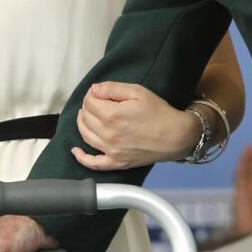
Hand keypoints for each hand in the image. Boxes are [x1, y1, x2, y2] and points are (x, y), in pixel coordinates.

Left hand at [71, 81, 198, 170]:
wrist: (175, 136)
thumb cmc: (159, 112)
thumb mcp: (138, 91)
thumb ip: (113, 88)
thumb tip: (94, 89)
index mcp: (112, 115)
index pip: (90, 102)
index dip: (92, 94)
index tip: (100, 92)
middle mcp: (107, 134)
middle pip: (85, 118)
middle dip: (88, 106)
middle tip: (97, 102)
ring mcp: (110, 151)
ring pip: (85, 136)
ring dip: (82, 124)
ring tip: (86, 116)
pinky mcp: (116, 163)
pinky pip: (93, 163)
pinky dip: (81, 157)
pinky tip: (76, 151)